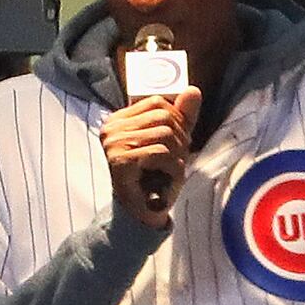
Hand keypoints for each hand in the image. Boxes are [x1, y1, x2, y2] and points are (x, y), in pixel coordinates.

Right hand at [103, 87, 199, 227]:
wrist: (142, 213)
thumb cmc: (155, 176)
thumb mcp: (172, 142)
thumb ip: (182, 117)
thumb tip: (193, 91)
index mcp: (119, 119)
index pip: (156, 101)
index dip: (177, 118)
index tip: (178, 140)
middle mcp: (112, 129)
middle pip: (163, 116)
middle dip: (180, 137)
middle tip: (178, 157)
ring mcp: (114, 144)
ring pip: (165, 134)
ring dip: (178, 154)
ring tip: (172, 168)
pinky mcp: (121, 161)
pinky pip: (161, 153)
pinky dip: (173, 166)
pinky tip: (168, 177)